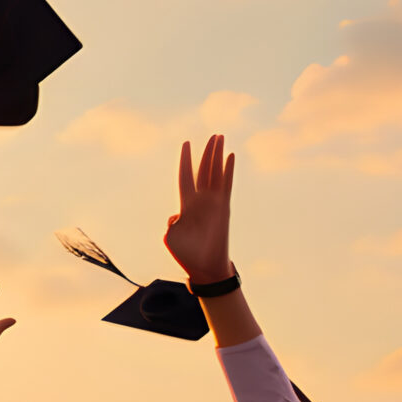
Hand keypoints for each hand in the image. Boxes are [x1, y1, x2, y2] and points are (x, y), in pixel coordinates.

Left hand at [163, 135, 235, 285]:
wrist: (203, 267)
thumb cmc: (187, 253)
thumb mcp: (172, 235)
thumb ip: (172, 222)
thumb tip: (175, 216)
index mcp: (185, 205)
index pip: (185, 176)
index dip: (185, 160)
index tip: (186, 143)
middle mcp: (200, 200)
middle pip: (204, 170)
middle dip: (207, 152)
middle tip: (214, 134)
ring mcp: (213, 202)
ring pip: (215, 172)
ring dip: (217, 155)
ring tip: (220, 137)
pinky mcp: (224, 207)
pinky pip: (226, 184)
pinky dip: (227, 170)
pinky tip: (230, 155)